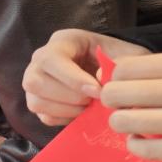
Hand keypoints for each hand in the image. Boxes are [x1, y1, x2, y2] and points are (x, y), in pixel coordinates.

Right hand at [23, 29, 149, 126]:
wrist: (114, 67)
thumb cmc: (118, 57)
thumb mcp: (128, 53)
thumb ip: (121, 63)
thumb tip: (99, 81)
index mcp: (62, 42)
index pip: (51, 59)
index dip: (72, 79)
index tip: (97, 91)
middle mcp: (40, 60)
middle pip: (34, 82)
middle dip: (67, 97)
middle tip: (93, 101)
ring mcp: (36, 82)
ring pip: (35, 102)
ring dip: (65, 110)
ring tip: (88, 108)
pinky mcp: (39, 102)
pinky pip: (43, 117)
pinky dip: (64, 119)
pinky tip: (81, 114)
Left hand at [102, 49, 161, 161]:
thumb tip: (135, 74)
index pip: (134, 66)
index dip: (117, 76)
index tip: (117, 83)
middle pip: (125, 92)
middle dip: (111, 100)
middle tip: (115, 105)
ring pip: (133, 121)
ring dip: (122, 124)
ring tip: (127, 124)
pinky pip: (156, 150)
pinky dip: (139, 147)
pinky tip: (140, 143)